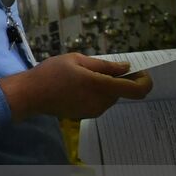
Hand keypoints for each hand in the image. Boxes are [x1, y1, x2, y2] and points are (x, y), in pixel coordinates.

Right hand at [0, 53, 152, 120]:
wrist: (29, 95)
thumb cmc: (51, 73)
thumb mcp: (77, 60)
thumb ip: (104, 65)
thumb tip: (125, 67)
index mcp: (101, 86)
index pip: (136, 90)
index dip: (145, 81)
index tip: (140, 72)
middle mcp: (101, 102)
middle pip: (122, 91)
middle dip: (119, 79)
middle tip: (103, 68)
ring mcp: (94, 111)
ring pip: (110, 96)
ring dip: (106, 86)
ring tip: (84, 75)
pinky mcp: (86, 115)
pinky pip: (100, 102)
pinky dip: (96, 93)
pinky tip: (78, 86)